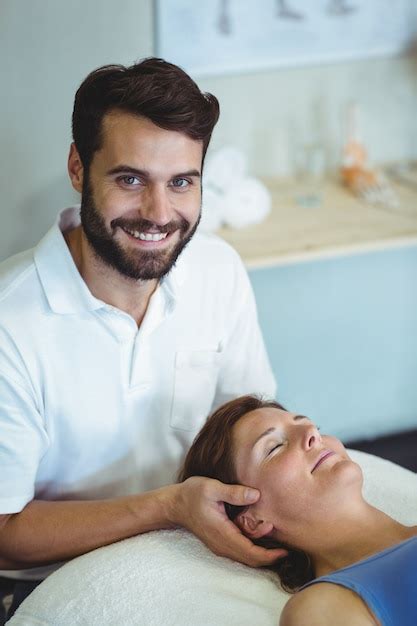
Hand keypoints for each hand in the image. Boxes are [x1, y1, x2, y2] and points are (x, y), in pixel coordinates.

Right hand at [167, 477, 287, 566]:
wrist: (175, 504)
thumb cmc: (192, 494)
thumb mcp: (212, 488)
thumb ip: (234, 493)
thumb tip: (256, 495)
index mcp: (222, 533)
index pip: (250, 553)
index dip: (269, 555)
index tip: (285, 550)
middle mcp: (222, 544)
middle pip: (250, 560)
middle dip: (270, 557)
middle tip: (288, 548)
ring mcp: (220, 546)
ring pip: (245, 558)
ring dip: (262, 554)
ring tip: (278, 544)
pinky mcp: (219, 542)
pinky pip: (240, 553)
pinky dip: (253, 550)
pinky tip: (261, 538)